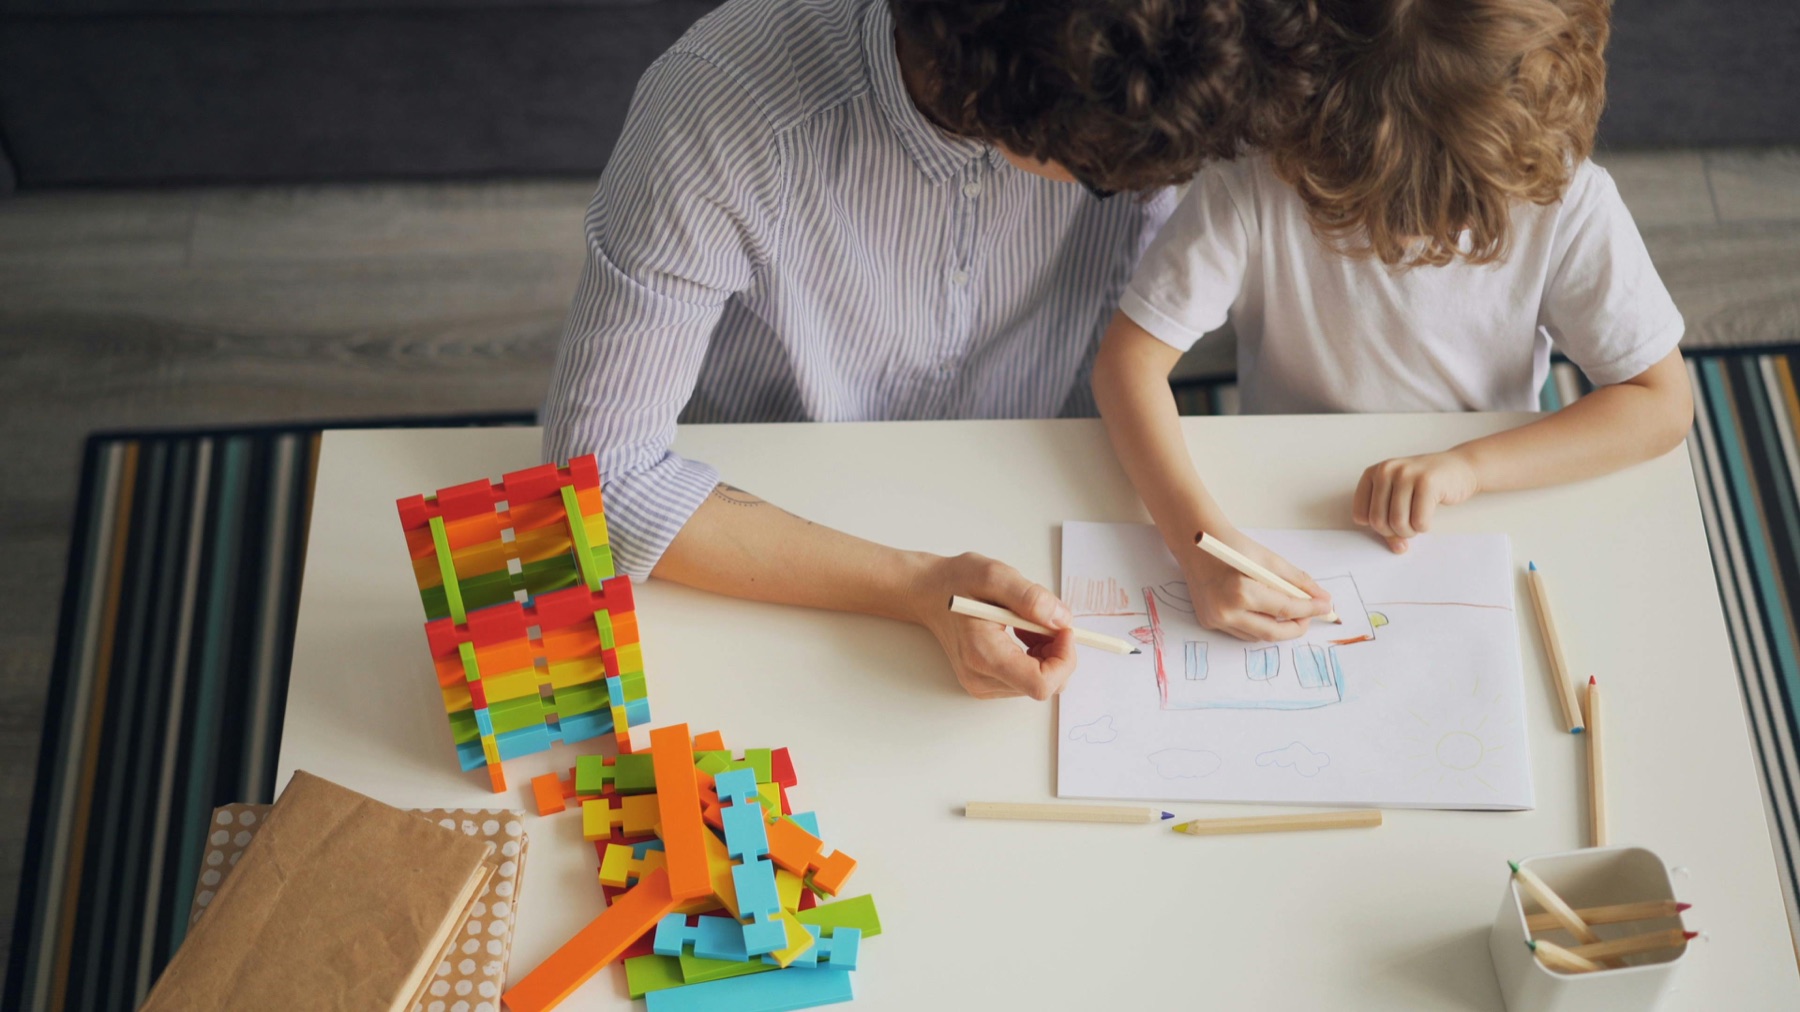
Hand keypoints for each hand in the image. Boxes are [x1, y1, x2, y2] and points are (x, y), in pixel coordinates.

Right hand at [908, 553, 1076, 700]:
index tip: (1063, 629)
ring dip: (1046, 652)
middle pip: (1045, 685)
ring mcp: (983, 685)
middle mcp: (981, 679)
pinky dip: (1036, 656)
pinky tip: (1022, 632)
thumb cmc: (956, 582)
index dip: (1064, 659)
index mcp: (983, 655)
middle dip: (1057, 652)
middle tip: (1045, 618)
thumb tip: (1062, 620)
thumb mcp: (994, 575)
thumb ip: (1030, 598)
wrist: (929, 593)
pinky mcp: (987, 683)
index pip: (1040, 683)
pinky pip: (1028, 678)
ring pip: (1040, 682)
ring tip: (1026, 622)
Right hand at [1182, 528, 1332, 640]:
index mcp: (1241, 591)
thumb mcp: (1268, 559)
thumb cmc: (1232, 547)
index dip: (1309, 609)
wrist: (1195, 544)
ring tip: (1289, 612)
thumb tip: (1321, 597)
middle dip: (1297, 627)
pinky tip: (1265, 612)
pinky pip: (1242, 632)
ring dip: (1277, 627)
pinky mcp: (1208, 623)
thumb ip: (1297, 580)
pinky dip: (1258, 625)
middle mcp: (1226, 611)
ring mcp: (1215, 620)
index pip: (1285, 609)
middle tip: (1310, 617)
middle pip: (1272, 632)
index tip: (1326, 607)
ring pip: (1257, 636)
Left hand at [1353, 450, 1480, 551]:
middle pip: (1378, 522)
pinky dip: (1424, 527)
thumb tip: (1397, 548)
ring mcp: (1406, 474)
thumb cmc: (1426, 486)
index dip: (1379, 528)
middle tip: (1409, 525)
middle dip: (1396, 532)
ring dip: (1411, 531)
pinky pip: (1419, 521)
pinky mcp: (1427, 482)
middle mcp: (1386, 470)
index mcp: (1372, 473)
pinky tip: (1429, 515)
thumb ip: (1390, 524)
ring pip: (1397, 523)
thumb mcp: (1399, 500)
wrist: (1460, 467)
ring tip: (1418, 520)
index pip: (1361, 516)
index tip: (1393, 522)